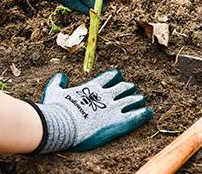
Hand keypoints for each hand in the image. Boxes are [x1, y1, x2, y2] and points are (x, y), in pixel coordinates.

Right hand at [26, 70, 152, 152]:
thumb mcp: (53, 91)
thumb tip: (62, 76)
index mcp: (94, 87)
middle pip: (128, 87)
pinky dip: (145, 114)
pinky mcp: (118, 123)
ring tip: (139, 105)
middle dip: (130, 91)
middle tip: (128, 97)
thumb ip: (58, 82)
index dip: (117, 78)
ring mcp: (114, 108)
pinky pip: (139, 115)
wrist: (58, 126)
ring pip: (136, 99)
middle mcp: (107, 95)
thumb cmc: (55, 110)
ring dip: (139, 101)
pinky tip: (148, 113)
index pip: (113, 75)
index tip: (116, 83)